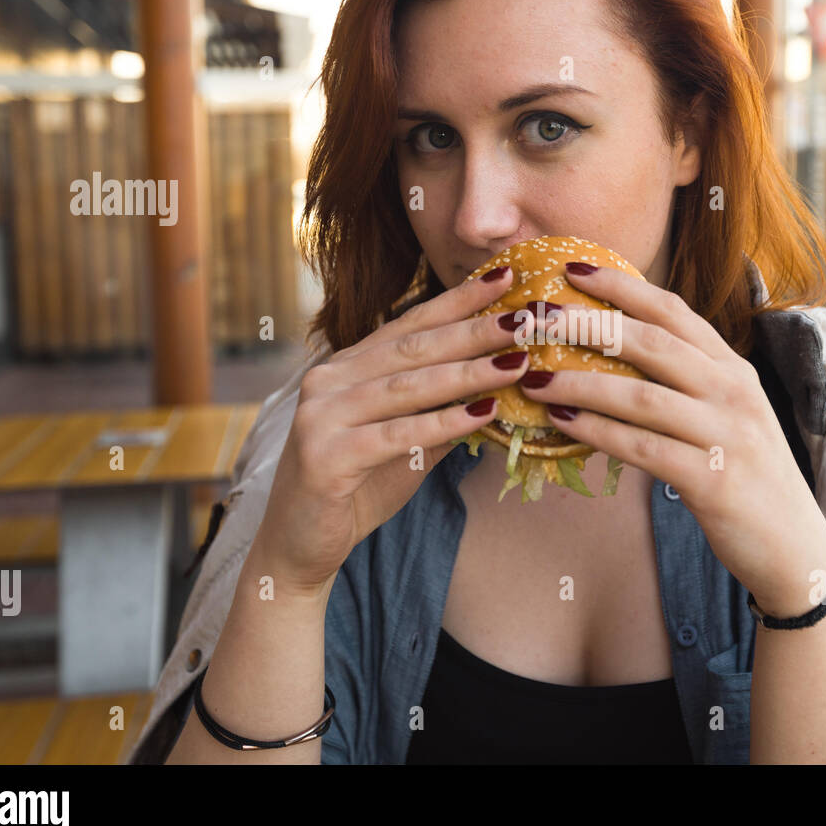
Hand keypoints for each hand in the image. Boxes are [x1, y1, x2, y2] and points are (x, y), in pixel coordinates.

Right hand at [252, 267, 529, 593]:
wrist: (299, 547)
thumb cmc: (356, 491)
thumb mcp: (408, 445)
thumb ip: (441, 413)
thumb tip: (500, 387)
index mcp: (346, 368)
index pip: (410, 325)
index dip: (458, 301)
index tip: (505, 278)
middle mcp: (328, 381)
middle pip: (414, 348)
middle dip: (474, 330)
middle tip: (525, 315)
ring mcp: (320, 416)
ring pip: (408, 386)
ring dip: (468, 372)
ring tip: (516, 361)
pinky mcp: (324, 456)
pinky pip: (395, 435)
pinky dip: (443, 423)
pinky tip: (484, 414)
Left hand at [517, 261, 825, 610]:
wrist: (793, 545)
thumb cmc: (745, 475)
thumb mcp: (725, 414)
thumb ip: (684, 381)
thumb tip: (613, 355)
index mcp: (733, 367)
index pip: (672, 311)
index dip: (620, 286)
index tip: (571, 268)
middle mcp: (733, 390)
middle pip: (652, 342)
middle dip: (588, 326)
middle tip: (536, 319)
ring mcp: (727, 433)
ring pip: (641, 394)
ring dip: (581, 383)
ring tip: (535, 377)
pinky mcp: (713, 479)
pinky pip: (644, 447)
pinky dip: (599, 432)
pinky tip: (562, 422)